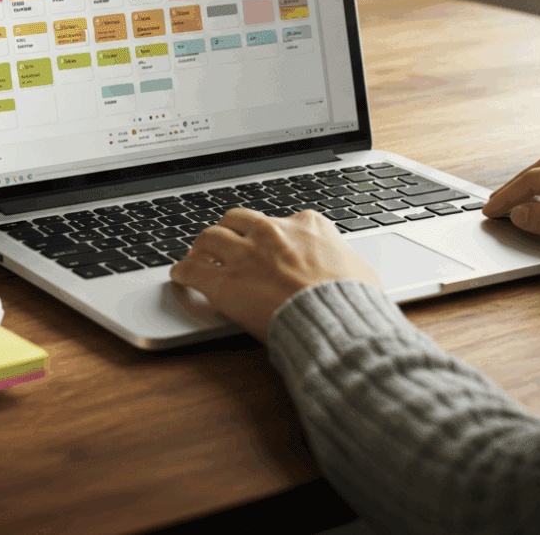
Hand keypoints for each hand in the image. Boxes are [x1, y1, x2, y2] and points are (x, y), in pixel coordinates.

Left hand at [168, 207, 381, 343]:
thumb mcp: (359, 269)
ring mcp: (245, 254)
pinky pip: (191, 269)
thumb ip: (344, 259)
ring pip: (208, 237)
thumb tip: (350, 267)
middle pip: (236, 220)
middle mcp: (271, 231)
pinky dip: (183, 272)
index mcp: (305, 225)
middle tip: (222, 245)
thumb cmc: (351, 301)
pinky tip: (180, 276)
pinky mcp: (224, 281)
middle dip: (228, 232)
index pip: (276, 219)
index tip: (262, 244)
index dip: (265, 234)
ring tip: (197, 257)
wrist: (334, 320)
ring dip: (201, 248)